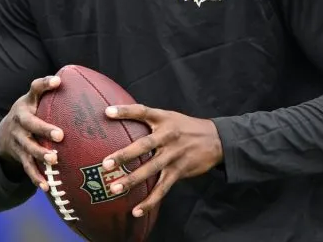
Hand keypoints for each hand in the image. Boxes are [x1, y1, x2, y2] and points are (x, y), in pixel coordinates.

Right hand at [0, 75, 64, 191]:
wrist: (2, 135)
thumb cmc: (31, 114)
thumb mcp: (36, 101)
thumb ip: (53, 94)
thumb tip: (87, 83)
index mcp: (27, 103)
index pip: (35, 88)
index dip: (45, 84)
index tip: (58, 81)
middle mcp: (20, 120)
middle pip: (31, 123)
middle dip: (44, 129)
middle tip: (60, 135)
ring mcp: (18, 139)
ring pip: (28, 147)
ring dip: (40, 154)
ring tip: (53, 160)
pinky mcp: (19, 156)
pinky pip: (27, 168)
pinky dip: (36, 177)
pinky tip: (46, 186)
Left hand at [101, 105, 223, 217]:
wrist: (216, 139)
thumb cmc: (186, 127)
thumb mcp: (170, 117)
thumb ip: (149, 120)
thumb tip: (120, 120)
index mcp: (164, 119)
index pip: (143, 111)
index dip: (125, 111)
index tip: (107, 112)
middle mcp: (168, 136)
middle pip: (144, 145)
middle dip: (124, 155)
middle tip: (106, 163)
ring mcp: (174, 155)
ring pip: (151, 169)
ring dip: (132, 180)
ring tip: (115, 188)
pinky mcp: (179, 171)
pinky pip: (162, 188)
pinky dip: (150, 201)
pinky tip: (137, 210)